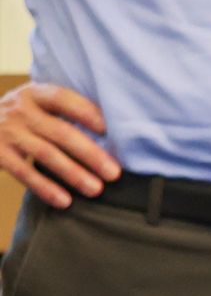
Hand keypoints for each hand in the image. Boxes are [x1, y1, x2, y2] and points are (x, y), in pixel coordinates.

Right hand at [0, 83, 120, 208]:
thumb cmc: (23, 117)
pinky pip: (24, 172)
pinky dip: (45, 188)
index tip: (108, 130)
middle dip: (90, 154)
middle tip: (114, 173)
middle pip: (61, 132)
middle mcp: (20, 110)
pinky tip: (65, 201)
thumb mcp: (38, 105)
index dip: (86, 113)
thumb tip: (114, 133)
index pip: (63, 99)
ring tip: (96, 189)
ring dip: (73, 174)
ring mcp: (7, 131)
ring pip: (45, 154)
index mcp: (36, 94)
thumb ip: (65, 112)